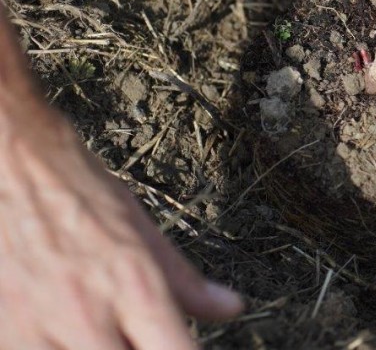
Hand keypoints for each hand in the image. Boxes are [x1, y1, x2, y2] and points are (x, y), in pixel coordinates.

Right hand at [0, 90, 244, 349]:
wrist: (14, 165)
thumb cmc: (79, 193)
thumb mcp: (143, 230)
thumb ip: (186, 281)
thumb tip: (231, 308)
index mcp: (136, 286)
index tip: (185, 347)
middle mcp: (89, 315)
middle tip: (140, 337)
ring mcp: (40, 332)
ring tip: (104, 334)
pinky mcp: (5, 335)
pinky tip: (69, 336)